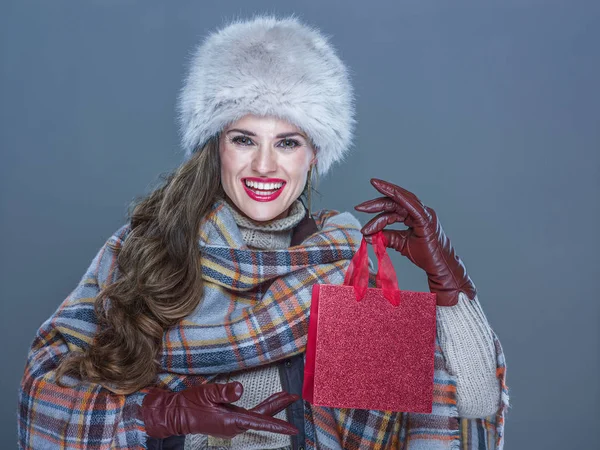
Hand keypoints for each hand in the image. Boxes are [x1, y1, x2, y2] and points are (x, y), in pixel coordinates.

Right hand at [141, 381, 298, 438]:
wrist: (176, 414)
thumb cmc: (190, 404)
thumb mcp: (207, 393)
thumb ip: (224, 391)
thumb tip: (241, 388)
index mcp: (231, 420)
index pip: (260, 422)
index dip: (279, 425)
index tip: (293, 429)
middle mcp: (234, 426)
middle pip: (262, 416)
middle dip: (279, 406)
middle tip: (294, 397)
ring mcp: (232, 425)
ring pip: (256, 416)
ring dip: (270, 406)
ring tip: (285, 396)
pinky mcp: (228, 422)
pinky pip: (248, 416)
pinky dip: (259, 409)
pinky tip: (265, 404)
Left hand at [354, 178, 475, 305]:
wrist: (440, 268)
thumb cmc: (425, 256)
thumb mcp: (401, 244)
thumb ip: (388, 237)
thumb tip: (369, 236)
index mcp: (415, 216)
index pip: (393, 207)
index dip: (376, 208)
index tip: (360, 209)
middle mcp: (420, 211)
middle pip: (394, 201)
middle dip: (375, 203)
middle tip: (359, 207)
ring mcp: (425, 213)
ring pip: (399, 201)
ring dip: (380, 205)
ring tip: (363, 214)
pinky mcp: (426, 219)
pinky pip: (410, 204)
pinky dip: (397, 196)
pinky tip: (385, 193)